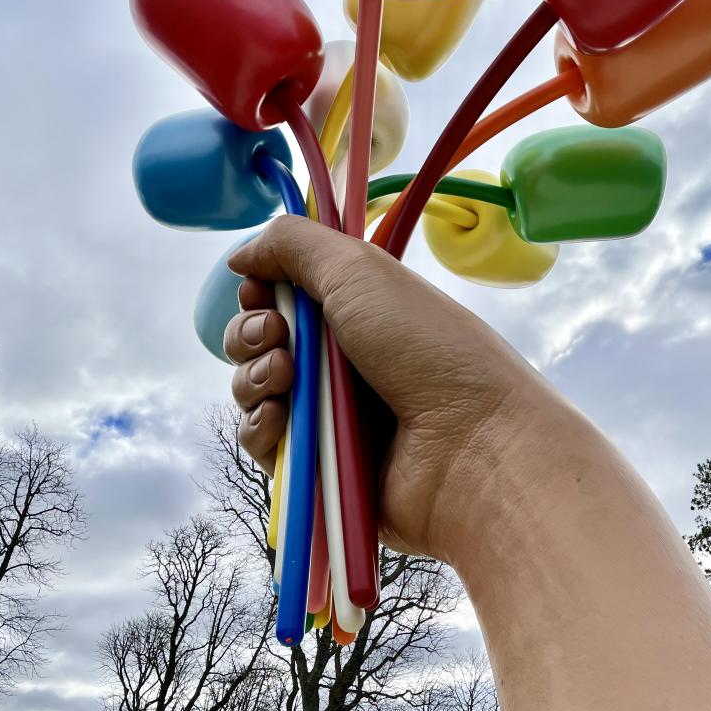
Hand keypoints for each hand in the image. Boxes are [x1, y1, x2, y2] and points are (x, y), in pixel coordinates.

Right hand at [225, 215, 566, 560]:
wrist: (470, 444)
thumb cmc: (425, 347)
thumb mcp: (360, 269)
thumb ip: (293, 245)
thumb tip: (240, 255)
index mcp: (357, 312)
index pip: (282, 296)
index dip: (261, 292)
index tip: (264, 291)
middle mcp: (342, 362)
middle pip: (259, 342)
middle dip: (250, 332)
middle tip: (277, 334)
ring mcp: (330, 416)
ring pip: (254, 391)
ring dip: (255, 377)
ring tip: (287, 378)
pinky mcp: (319, 466)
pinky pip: (263, 443)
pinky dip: (263, 428)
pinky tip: (284, 420)